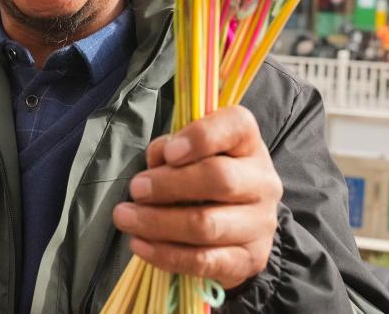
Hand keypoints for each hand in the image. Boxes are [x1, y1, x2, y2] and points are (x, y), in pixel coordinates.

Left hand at [112, 106, 281, 289]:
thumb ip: (170, 148)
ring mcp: (261, 223)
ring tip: (125, 217)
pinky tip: (140, 245)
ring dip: (158, 222)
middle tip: (136, 189)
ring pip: (207, 224)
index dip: (200, 137)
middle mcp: (262, 180)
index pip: (236, 126)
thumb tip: (157, 160)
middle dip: (169, 185)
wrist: (238, 220)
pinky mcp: (250, 259)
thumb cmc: (202, 172)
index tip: (168, 153)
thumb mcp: (188, 150)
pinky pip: (205, 261)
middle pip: (219, 178)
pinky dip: (166, 254)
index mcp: (248, 142)